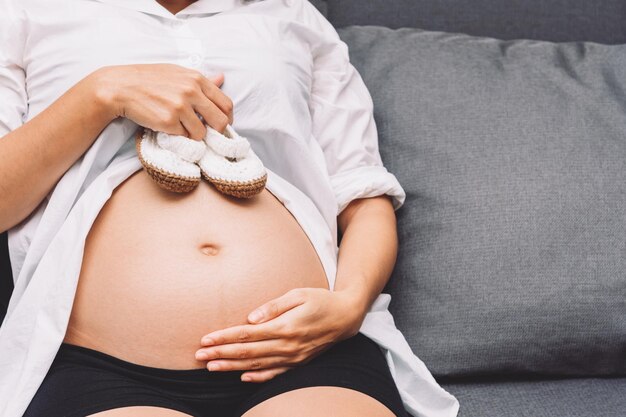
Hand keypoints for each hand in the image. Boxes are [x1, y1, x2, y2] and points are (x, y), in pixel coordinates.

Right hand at [92, 63, 232, 138]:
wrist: (120, 87)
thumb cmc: (148, 79)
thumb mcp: (177, 72)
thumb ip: (201, 80)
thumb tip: (221, 78)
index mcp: (196, 79)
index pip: (226, 104)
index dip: (227, 118)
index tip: (222, 124)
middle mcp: (191, 91)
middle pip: (221, 121)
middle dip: (217, 131)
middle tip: (208, 134)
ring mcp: (180, 107)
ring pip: (202, 133)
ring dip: (194, 135)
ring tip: (181, 127)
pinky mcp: (168, 121)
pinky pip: (184, 137)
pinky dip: (178, 136)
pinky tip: (168, 127)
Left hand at [195, 287, 366, 382]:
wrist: (346, 317)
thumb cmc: (320, 300)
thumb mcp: (298, 294)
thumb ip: (273, 306)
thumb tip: (250, 318)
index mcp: (285, 327)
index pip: (247, 334)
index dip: (224, 337)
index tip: (205, 340)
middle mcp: (288, 345)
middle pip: (247, 352)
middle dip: (221, 354)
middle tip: (199, 356)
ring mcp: (293, 357)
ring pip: (257, 365)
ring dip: (232, 366)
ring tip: (211, 367)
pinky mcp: (298, 363)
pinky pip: (274, 374)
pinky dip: (257, 377)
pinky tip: (241, 377)